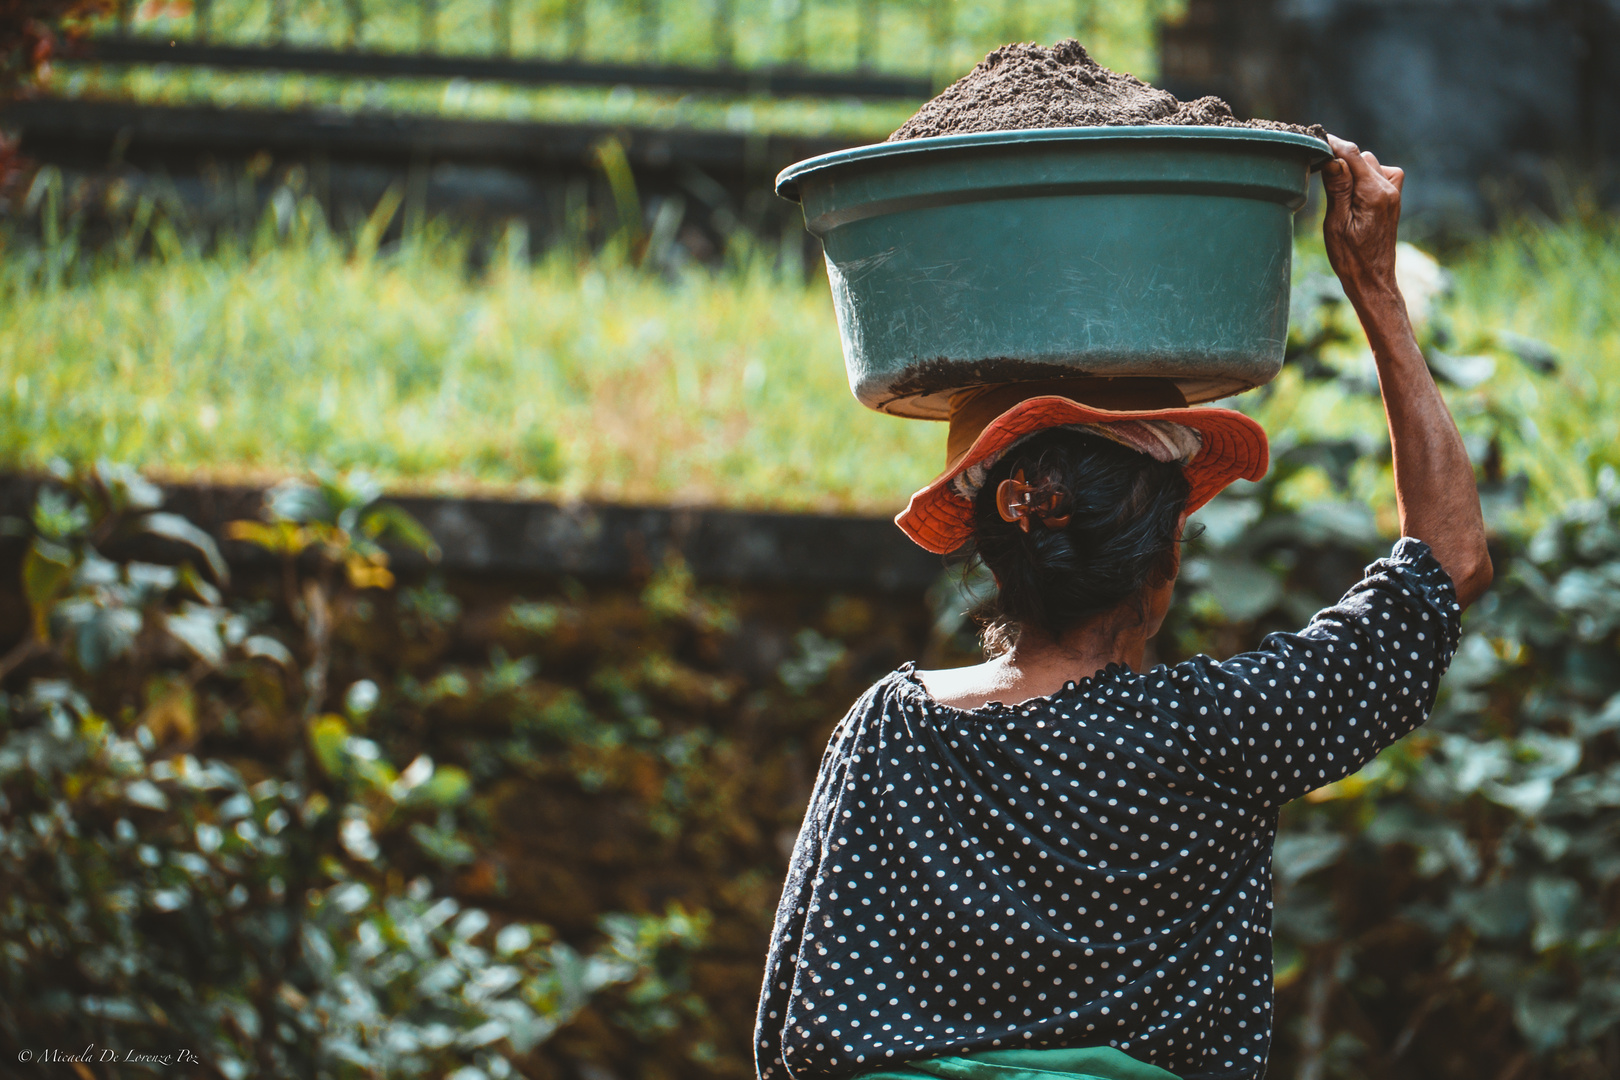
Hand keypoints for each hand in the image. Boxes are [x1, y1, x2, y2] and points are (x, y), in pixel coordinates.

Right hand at [1321, 133, 1405, 312]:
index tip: (1314, 139)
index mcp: (1374, 194)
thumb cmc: (1350, 257)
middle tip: (1318, 172)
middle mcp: (1388, 189)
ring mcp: (1394, 193)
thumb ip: (1337, 189)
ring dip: (1353, 169)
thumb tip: (1333, 160)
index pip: (1352, 155)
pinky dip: (1366, 175)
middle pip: (1362, 157)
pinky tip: (1354, 191)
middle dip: (1341, 160)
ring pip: (1371, 163)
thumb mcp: (1336, 224)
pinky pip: (1380, 173)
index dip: (1332, 144)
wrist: (1373, 279)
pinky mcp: (1393, 199)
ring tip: (1336, 188)